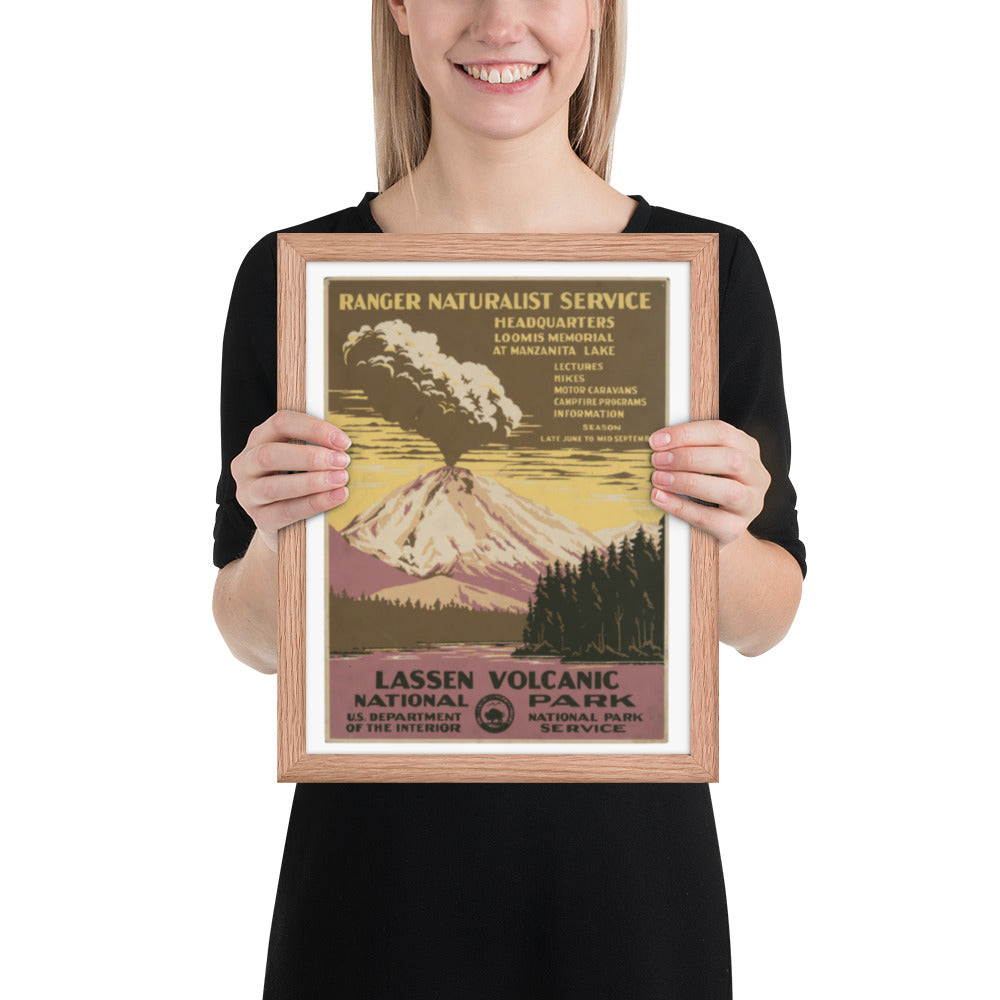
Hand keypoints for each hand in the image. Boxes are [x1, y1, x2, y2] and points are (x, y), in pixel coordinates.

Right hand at [231, 410, 351, 552]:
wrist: (282, 523)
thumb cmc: (296, 480)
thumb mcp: (301, 459)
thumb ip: (316, 446)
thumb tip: (343, 443)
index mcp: (257, 440)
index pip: (280, 423)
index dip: (313, 428)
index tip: (343, 441)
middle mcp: (246, 465)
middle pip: (270, 454)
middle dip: (310, 457)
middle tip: (342, 461)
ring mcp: (248, 494)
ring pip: (274, 486)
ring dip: (312, 482)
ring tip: (341, 479)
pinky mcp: (260, 519)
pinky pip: (286, 512)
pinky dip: (314, 503)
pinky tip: (336, 497)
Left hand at [648, 420, 769, 547]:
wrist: (718, 527)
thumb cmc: (708, 485)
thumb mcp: (705, 463)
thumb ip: (689, 449)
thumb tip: (657, 442)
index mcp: (748, 449)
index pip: (722, 433)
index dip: (687, 434)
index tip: (657, 440)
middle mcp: (756, 475)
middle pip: (730, 459)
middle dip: (688, 457)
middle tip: (657, 460)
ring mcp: (750, 504)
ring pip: (727, 490)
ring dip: (687, 482)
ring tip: (658, 478)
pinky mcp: (735, 528)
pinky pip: (709, 518)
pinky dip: (681, 507)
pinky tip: (660, 498)